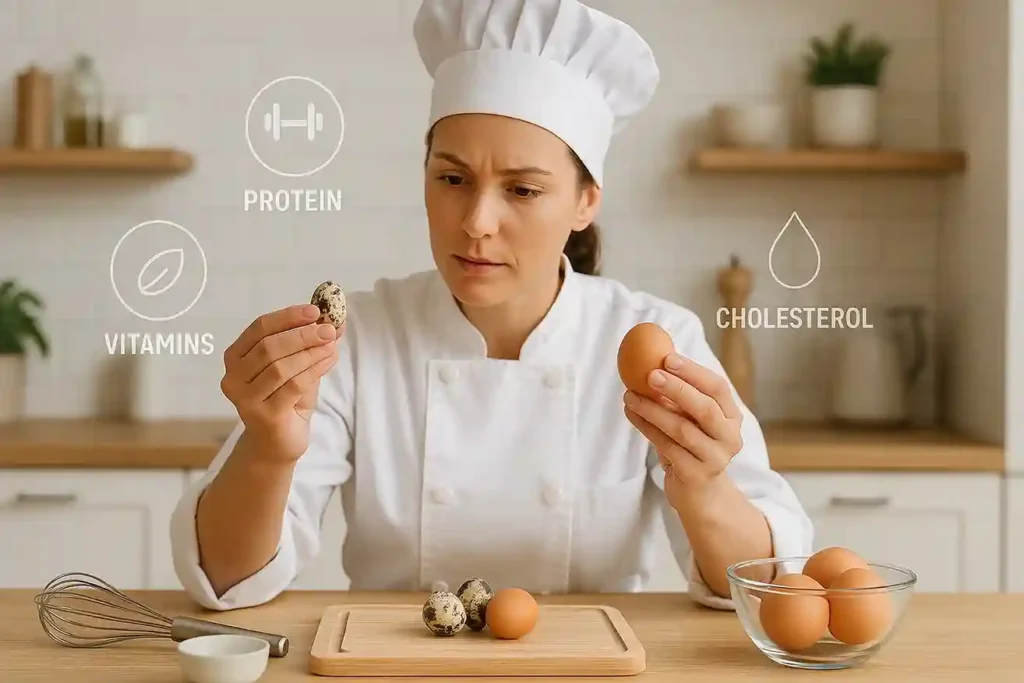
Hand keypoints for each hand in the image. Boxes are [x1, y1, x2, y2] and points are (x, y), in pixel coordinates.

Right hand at [220, 304, 341, 461]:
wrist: (277, 443)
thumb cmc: (286, 401)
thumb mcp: (299, 366)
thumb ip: (311, 344)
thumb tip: (336, 321)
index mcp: (236, 357)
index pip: (259, 328)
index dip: (287, 317)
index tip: (314, 311)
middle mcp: (233, 377)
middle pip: (268, 347)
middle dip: (302, 335)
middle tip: (329, 330)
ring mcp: (246, 399)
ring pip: (280, 367)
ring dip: (310, 352)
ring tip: (332, 345)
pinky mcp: (264, 415)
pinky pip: (293, 385)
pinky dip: (314, 369)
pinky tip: (329, 360)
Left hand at [623, 353, 742, 503]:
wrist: (700, 494)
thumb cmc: (691, 447)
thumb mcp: (692, 420)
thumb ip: (680, 396)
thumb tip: (650, 360)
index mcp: (731, 416)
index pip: (718, 388)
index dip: (693, 372)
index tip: (668, 358)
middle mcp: (729, 437)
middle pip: (705, 408)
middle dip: (677, 389)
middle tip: (650, 375)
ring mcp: (715, 458)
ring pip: (682, 429)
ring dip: (653, 410)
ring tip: (630, 396)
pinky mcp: (696, 475)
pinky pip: (668, 447)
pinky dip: (647, 429)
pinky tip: (632, 415)